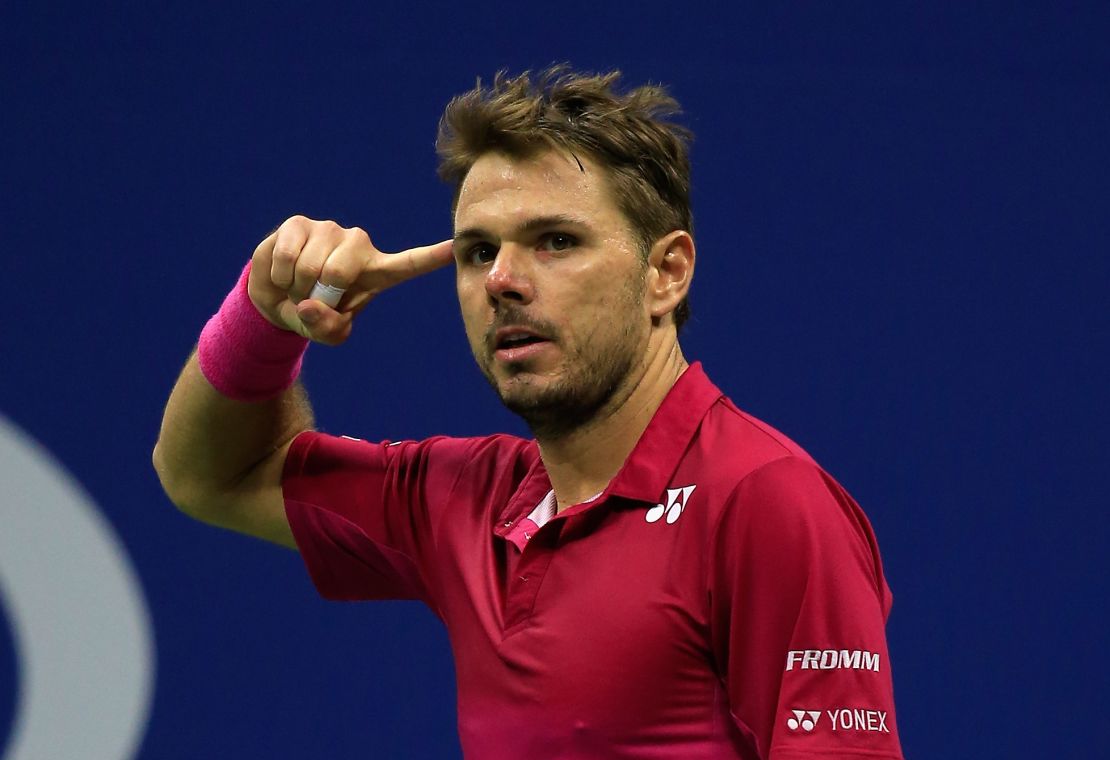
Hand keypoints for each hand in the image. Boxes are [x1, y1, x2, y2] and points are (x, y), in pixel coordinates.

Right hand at [247, 215, 453, 344]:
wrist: (276, 296)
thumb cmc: (311, 312)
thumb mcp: (324, 332)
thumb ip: (328, 329)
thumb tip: (310, 304)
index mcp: (376, 271)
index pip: (408, 263)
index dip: (429, 257)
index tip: (453, 248)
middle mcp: (357, 244)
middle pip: (338, 273)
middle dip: (316, 296)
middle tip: (313, 299)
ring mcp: (329, 230)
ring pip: (308, 267)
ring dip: (295, 288)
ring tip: (298, 286)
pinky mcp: (299, 224)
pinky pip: (286, 256)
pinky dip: (278, 277)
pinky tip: (283, 273)